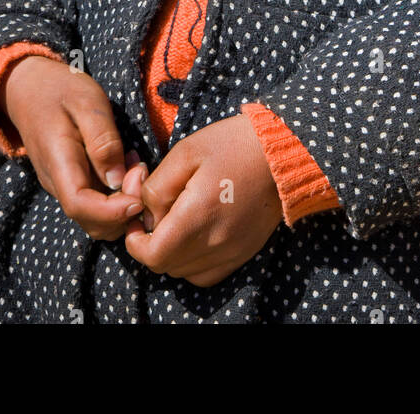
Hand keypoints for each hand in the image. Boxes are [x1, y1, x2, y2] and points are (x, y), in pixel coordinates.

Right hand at [0, 56, 143, 240]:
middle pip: (91, 222)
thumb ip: (103, 140)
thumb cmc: (60, 89)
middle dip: (124, 210)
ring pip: (95, 217)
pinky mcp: (71, 182)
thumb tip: (117, 181)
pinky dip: (117, 194)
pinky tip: (126, 164)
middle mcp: (57, 183)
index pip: (81, 207)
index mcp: (59, 162)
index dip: (113, 212)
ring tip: (135, 165)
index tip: (140, 198)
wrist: (28, 87)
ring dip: (123, 202)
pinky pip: (95, 202)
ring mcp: (63, 185)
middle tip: (141, 170)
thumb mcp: (88, 102)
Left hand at [123, 113, 282, 287]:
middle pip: (167, 266)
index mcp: (198, 217)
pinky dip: (194, 262)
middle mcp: (216, 243)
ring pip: (185, 272)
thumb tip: (144, 214)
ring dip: (172, 254)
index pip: (153, 256)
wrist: (283, 151)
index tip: (137, 218)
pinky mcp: (245, 252)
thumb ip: (156, 187)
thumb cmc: (232, 145)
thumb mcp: (185, 152)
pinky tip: (195, 235)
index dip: (135, 241)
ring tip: (175, 222)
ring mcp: (233, 252)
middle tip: (154, 214)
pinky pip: (208, 274)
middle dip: (151, 244)